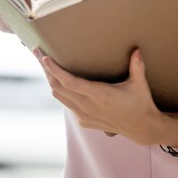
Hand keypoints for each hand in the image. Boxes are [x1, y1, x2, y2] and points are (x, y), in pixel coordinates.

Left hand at [34, 48, 163, 144]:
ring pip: (58, 96)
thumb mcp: (139, 84)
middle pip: (57, 87)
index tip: (45, 57)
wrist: (141, 128)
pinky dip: (59, 90)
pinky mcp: (84, 121)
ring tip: (44, 63)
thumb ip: (137, 65)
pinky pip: (65, 103)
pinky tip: (59, 80)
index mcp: (99, 95)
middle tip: (37, 52)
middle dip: (45, 69)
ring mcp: (84, 115)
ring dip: (50, 79)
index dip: (55, 70)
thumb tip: (136, 50)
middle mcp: (88, 106)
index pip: (70, 82)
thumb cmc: (140, 102)